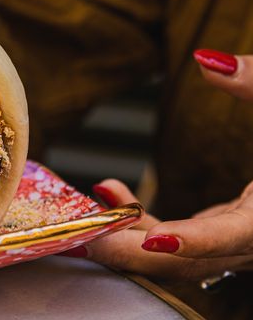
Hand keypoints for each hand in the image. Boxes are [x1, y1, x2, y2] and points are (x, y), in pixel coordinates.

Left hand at [69, 51, 252, 279]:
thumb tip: (207, 60)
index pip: (235, 235)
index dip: (194, 240)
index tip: (154, 236)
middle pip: (195, 259)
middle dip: (136, 252)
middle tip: (83, 236)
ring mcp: (247, 241)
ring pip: (184, 256)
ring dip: (133, 238)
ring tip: (88, 210)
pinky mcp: (235, 232)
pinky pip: (186, 240)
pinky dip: (149, 224)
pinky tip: (115, 194)